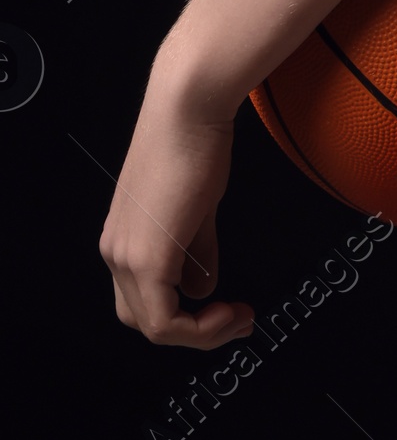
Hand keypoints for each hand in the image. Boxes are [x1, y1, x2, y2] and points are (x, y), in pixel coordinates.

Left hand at [99, 61, 254, 347]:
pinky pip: (163, 318)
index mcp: (123, 240)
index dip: (188, 319)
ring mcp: (126, 256)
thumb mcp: (196, 207)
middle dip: (193, 332)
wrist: (188, 108)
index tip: (230, 311)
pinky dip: (197, 326)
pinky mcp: (146, 256)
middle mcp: (117, 252)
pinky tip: (227, 307)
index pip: (144, 302)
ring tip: (237, 315)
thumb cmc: (193, 141)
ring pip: (153, 324)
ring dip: (199, 331)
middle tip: (235, 318)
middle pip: (144, 321)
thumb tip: (202, 287)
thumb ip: (196, 250)